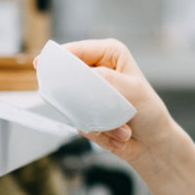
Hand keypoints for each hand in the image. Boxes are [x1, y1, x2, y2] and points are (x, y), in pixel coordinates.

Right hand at [40, 39, 169, 163]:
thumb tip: (80, 75)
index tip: (41, 65)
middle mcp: (97, 71)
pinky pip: (78, 124)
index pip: (76, 50)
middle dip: (84, 101)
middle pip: (67, 78)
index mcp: (109, 54)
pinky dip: (100, 133)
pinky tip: (119, 134)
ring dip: (98, 122)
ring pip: (71, 106)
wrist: (153, 143)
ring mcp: (89, 94)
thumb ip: (106, 80)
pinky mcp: (85, 114)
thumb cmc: (150, 112)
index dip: (59, 58)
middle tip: (101, 110)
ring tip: (122, 126)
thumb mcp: (133, 91)